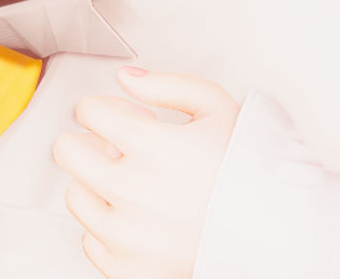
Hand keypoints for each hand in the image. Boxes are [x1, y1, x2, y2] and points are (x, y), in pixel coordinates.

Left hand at [52, 67, 241, 278]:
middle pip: (67, 151)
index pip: (87, 111)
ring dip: (97, 184)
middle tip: (118, 147)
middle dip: (89, 141)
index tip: (122, 118)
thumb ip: (168, 86)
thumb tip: (127, 79)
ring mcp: (124, 235)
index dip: (106, 108)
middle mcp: (129, 191)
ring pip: (74, 195)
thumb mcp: (218, 108)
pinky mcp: (124, 268)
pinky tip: (140, 217)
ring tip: (136, 184)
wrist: (272, 233)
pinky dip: (109, 226)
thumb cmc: (249, 171)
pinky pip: (90, 240)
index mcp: (149, 146)